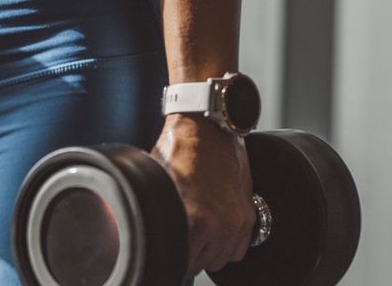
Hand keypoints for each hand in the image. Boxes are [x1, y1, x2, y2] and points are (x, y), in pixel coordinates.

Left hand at [151, 113, 254, 279]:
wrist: (209, 126)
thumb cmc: (179, 149)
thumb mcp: (156, 184)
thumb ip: (156, 215)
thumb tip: (144, 232)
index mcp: (193, 221)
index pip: (181, 264)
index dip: (169, 258)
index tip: (164, 252)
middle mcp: (218, 226)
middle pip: (198, 265)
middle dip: (187, 253)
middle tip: (178, 234)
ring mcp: (236, 222)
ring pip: (218, 260)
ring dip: (207, 250)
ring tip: (195, 230)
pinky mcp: (248, 215)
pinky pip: (238, 250)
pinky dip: (226, 244)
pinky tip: (213, 228)